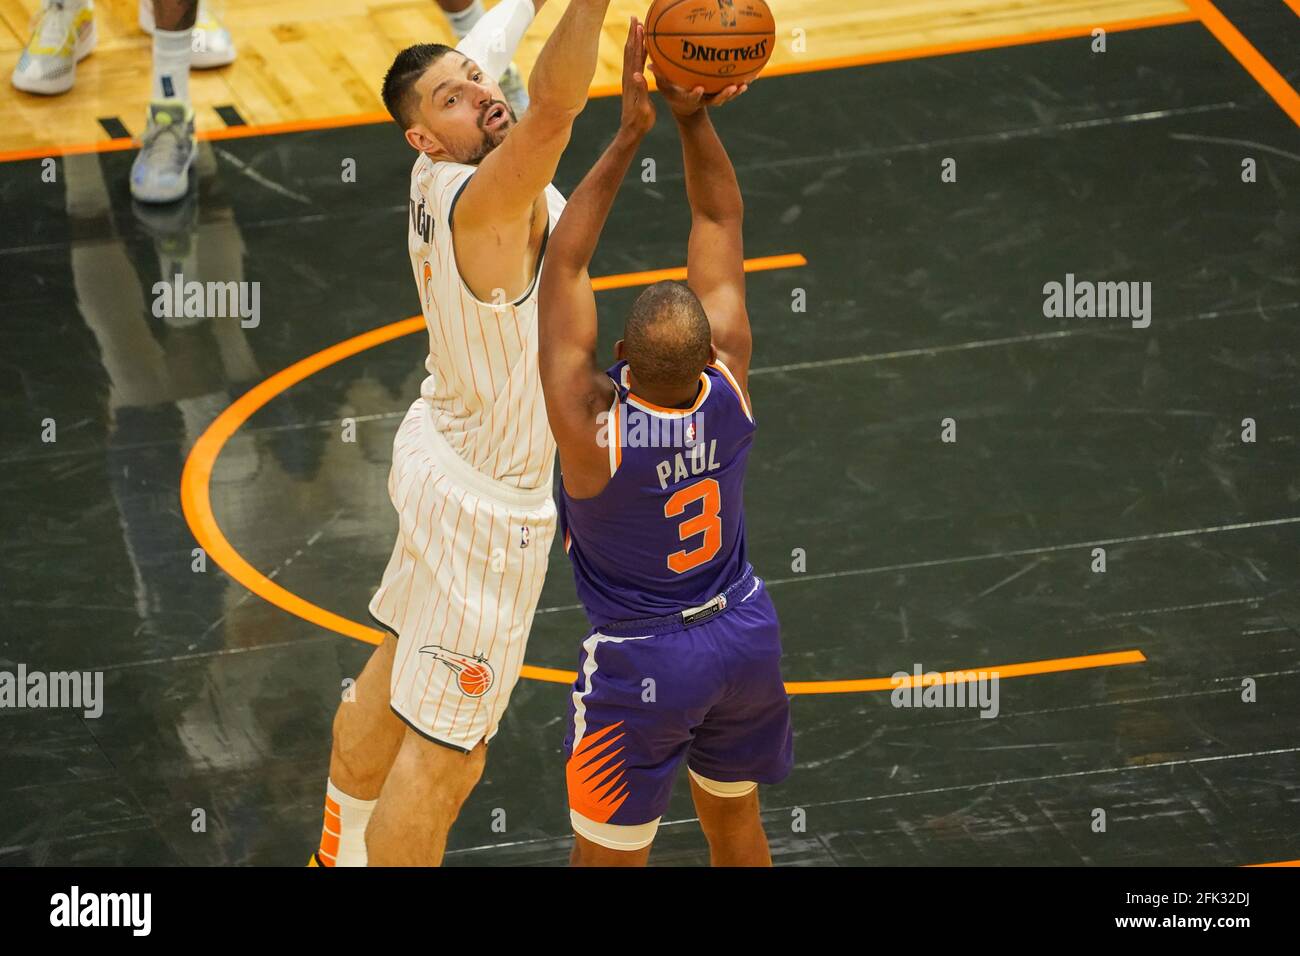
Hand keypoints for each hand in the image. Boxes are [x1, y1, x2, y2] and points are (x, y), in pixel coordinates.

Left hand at [619, 17, 654, 137]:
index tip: (638, 25)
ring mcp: (630, 79)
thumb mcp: (642, 107)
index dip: (637, 40)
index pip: (634, 56)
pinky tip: (642, 48)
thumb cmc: (639, 121)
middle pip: (631, 50)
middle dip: (633, 33)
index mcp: (633, 80)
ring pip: (632, 55)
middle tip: (635, 17)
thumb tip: (637, 75)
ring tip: (638, 26)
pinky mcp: (632, 83)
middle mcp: (629, 77)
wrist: (631, 130)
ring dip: (634, 40)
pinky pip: (635, 63)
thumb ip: (640, 91)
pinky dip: (639, 52)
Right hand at [647, 61, 747, 117]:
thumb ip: (659, 76)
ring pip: (725, 97)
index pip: (692, 97)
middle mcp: (703, 100)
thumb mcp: (664, 86)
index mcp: (689, 99)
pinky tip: (751, 77)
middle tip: (732, 88)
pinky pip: (731, 90)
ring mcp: (712, 99)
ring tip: (744, 84)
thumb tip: (648, 64)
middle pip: (715, 100)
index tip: (699, 88)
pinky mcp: (719, 96)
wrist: (686, 109)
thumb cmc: (673, 93)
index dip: (696, 94)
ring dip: (735, 92)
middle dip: (724, 95)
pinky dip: (740, 85)